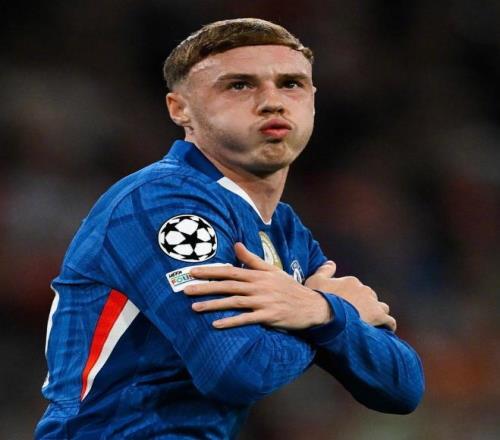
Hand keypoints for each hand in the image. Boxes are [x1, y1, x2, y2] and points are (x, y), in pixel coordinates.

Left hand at [183, 243, 331, 329]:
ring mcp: (263, 302)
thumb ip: (252, 259)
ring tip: (194, 307)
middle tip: (185, 289)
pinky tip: (216, 324)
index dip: (210, 272)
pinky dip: (231, 321)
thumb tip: (236, 245)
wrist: (311, 305)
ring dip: (213, 305)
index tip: (193, 272)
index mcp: (258, 275)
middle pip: (228, 286)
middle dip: (206, 287)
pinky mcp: (269, 316)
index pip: (230, 272)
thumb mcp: (272, 270)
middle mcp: (259, 286)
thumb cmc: (289, 287)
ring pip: (234, 302)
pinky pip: (246, 319)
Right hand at [305, 262, 396, 330]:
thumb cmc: (317, 296)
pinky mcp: (377, 316)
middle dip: (366, 306)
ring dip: (378, 314)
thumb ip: (325, 270)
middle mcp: (364, 290)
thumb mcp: (316, 279)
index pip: (358, 289)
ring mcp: (372, 303)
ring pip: (382, 308)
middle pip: (371, 298)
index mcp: (352, 282)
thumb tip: (331, 263)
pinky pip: (389, 321)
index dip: (353, 299)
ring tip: (370, 324)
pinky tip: (384, 331)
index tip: (347, 308)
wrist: (322, 310)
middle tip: (357, 317)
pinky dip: (388, 325)